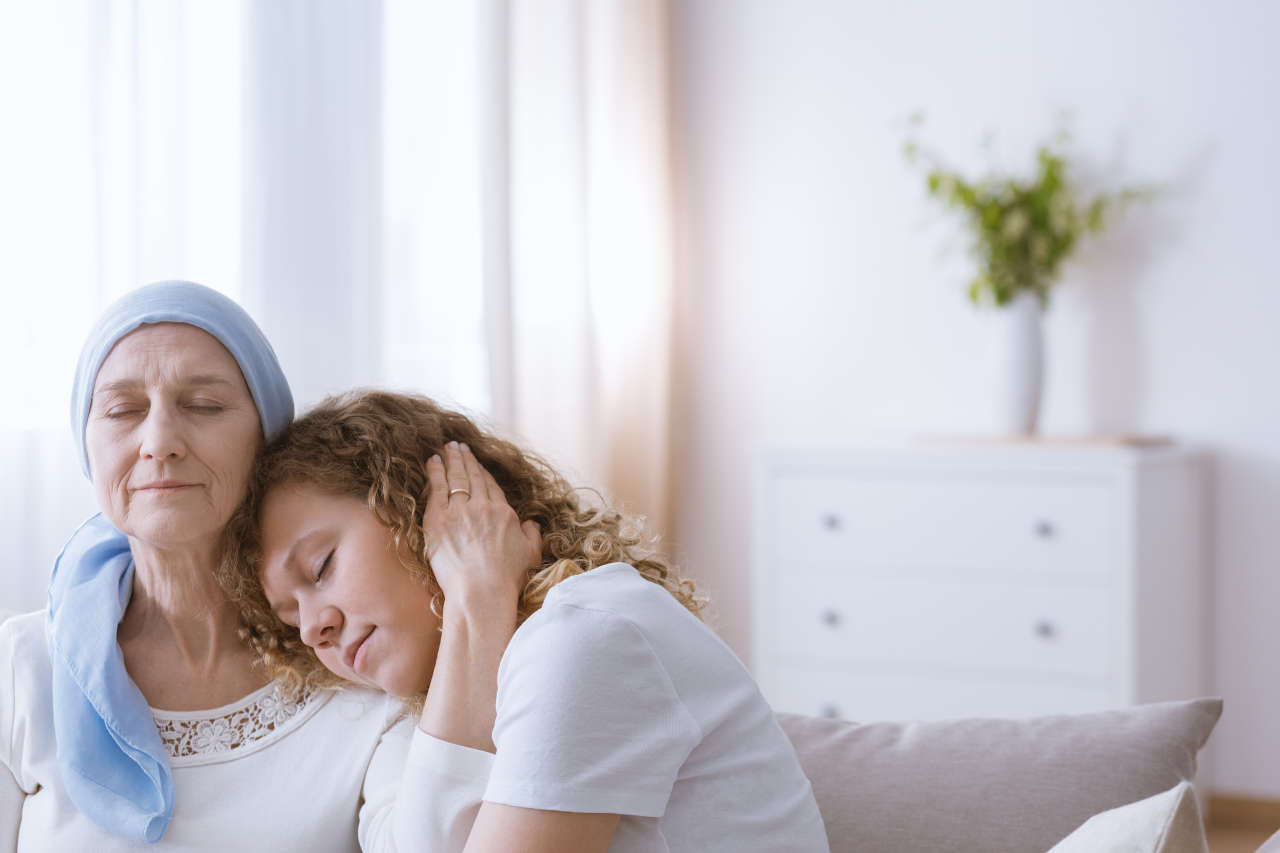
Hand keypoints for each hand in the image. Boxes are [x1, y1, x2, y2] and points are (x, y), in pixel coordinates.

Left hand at [423, 442, 541, 616]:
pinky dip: (435, 472)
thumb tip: (530, 523)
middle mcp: (482, 506)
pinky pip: (436, 488)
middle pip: (472, 476)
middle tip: (458, 446)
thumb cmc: (507, 578)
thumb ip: (532, 534)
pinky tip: (432, 461)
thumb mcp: (531, 554)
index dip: (482, 472)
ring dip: (450, 460)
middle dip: (465, 459)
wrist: (481, 591)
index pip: (490, 486)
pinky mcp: (438, 520)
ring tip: (445, 448)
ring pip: (455, 477)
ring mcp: (459, 511)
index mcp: (503, 512)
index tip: (477, 464)